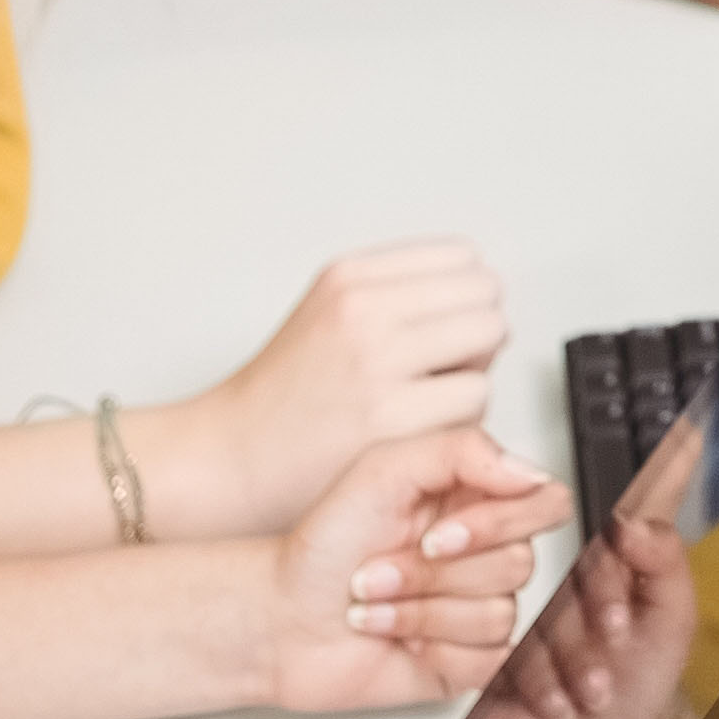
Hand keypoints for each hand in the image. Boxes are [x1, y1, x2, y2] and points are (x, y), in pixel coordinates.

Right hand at [172, 239, 512, 534]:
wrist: (230, 460)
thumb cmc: (286, 397)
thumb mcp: (330, 312)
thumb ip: (399, 294)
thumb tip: (483, 299)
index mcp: (350, 277)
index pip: (464, 257)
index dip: (463, 298)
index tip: (440, 331)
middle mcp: (362, 311)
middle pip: (486, 296)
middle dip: (475, 334)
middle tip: (438, 371)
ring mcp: (376, 364)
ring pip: (488, 344)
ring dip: (472, 377)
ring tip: (425, 402)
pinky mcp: (390, 422)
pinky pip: (475, 401)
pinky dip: (461, 419)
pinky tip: (420, 432)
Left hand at [251, 428, 570, 715]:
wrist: (279, 617)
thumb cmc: (320, 547)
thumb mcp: (382, 468)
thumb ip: (464, 451)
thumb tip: (528, 472)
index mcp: (472, 500)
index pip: (546, 502)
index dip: (500, 523)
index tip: (437, 533)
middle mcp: (481, 554)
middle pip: (521, 563)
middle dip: (433, 573)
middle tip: (380, 567)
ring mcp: (475, 608)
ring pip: (499, 614)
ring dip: (420, 611)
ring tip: (375, 602)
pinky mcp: (467, 660)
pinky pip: (488, 660)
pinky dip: (431, 647)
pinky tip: (395, 635)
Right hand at [456, 513, 704, 718]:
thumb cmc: (635, 700)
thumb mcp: (670, 631)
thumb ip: (666, 566)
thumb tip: (632, 520)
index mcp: (611, 565)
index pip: (611, 521)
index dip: (617, 559)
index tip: (624, 595)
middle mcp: (565, 581)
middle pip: (567, 564)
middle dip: (595, 612)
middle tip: (613, 644)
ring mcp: (525, 611)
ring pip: (535, 604)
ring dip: (569, 656)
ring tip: (592, 689)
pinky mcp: (489, 645)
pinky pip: (498, 642)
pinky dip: (535, 679)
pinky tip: (557, 702)